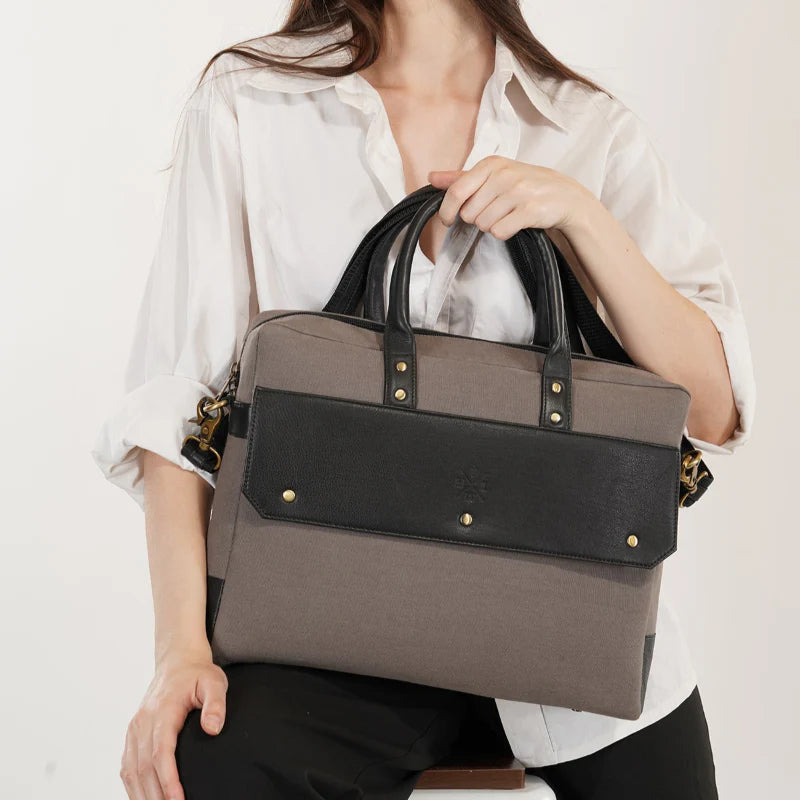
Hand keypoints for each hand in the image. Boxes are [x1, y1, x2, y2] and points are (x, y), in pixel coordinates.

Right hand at [120, 651, 227, 799]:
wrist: (178, 661)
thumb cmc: (198, 673)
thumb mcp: (214, 681)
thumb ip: (216, 703)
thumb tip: (213, 729)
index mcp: (162, 711)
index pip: (160, 753)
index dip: (168, 780)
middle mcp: (143, 722)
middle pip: (143, 768)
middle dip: (156, 796)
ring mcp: (134, 729)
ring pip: (131, 771)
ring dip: (143, 795)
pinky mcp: (132, 734)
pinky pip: (127, 767)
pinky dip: (133, 787)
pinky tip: (145, 799)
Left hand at [428, 156, 595, 238]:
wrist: (565, 197)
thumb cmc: (524, 186)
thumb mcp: (493, 175)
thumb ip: (461, 178)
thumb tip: (431, 177)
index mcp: (491, 164)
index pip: (456, 191)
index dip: (447, 211)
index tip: (448, 220)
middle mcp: (504, 175)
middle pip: (469, 213)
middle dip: (477, 218)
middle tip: (494, 212)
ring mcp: (518, 192)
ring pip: (483, 224)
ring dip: (492, 226)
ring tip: (507, 215)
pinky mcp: (529, 210)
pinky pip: (499, 232)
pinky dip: (504, 233)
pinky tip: (515, 223)